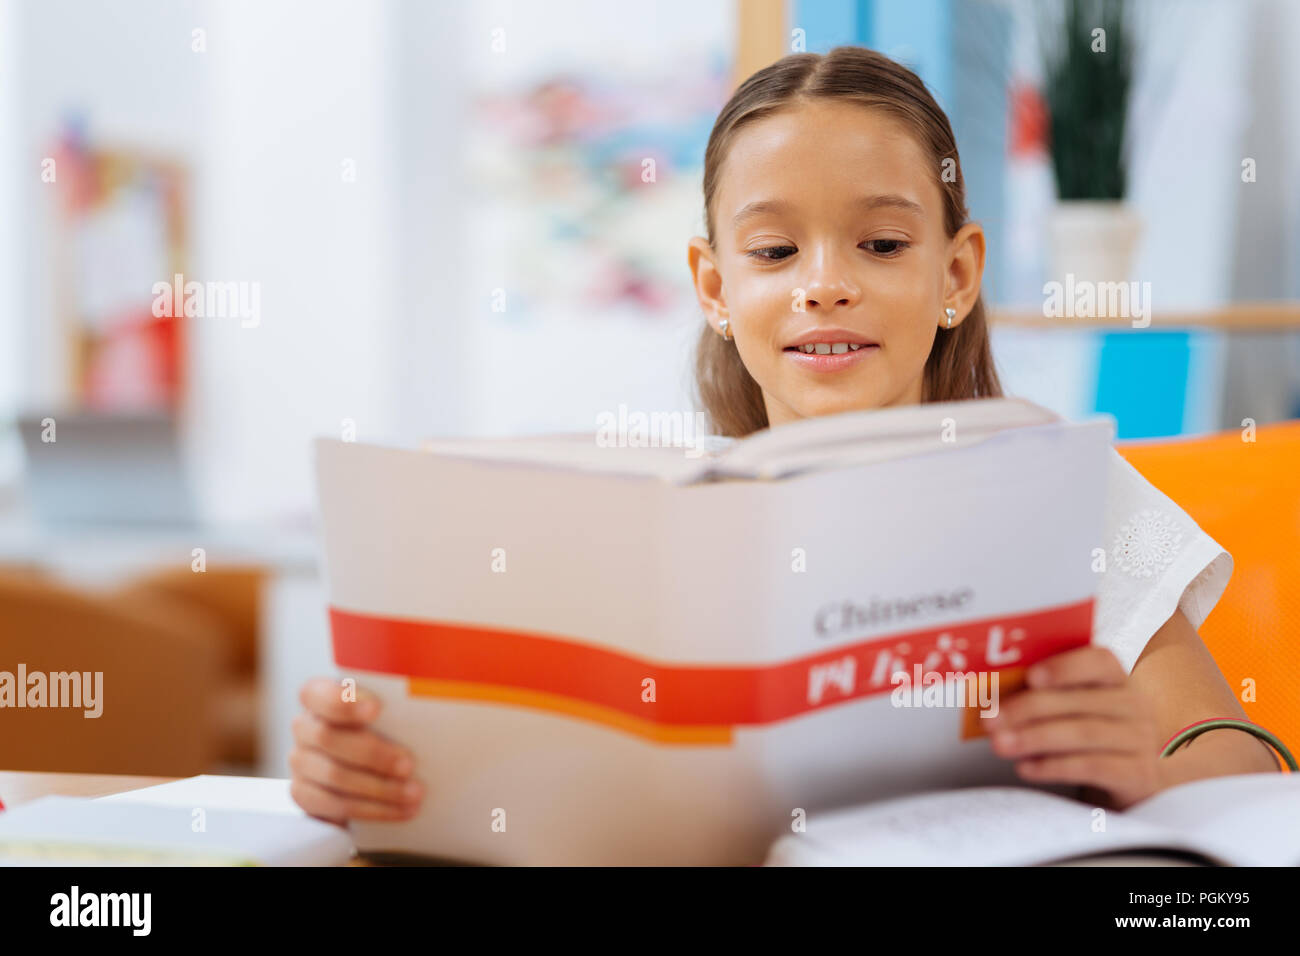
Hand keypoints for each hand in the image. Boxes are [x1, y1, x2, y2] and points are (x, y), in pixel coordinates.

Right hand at [289, 677, 424, 823]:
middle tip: (409, 765)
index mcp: (320, 698)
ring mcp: (300, 762)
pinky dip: (373, 809)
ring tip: (414, 793)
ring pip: (334, 775)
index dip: (343, 702)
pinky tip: (401, 809)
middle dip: (373, 753)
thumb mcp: (391, 711)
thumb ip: (397, 706)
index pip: (316, 694)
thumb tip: (433, 700)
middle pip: (327, 738)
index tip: (377, 709)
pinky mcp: (305, 794)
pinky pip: (335, 805)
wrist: (373, 767)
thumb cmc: (386, 728)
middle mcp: (305, 728)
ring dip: (379, 787)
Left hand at [985, 646, 1163, 808]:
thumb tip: (993, 696)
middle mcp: (1133, 705)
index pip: (1100, 661)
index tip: (1030, 677)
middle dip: (1028, 708)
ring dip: (1034, 738)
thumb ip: (1044, 695)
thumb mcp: (1074, 707)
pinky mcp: (1138, 775)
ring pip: (1083, 734)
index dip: (1065, 667)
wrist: (1134, 776)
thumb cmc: (1091, 731)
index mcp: (1115, 679)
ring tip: (999, 744)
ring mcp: (1140, 740)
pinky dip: (1054, 766)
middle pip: (1080, 701)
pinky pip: (1092, 767)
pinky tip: (1025, 767)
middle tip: (990, 719)